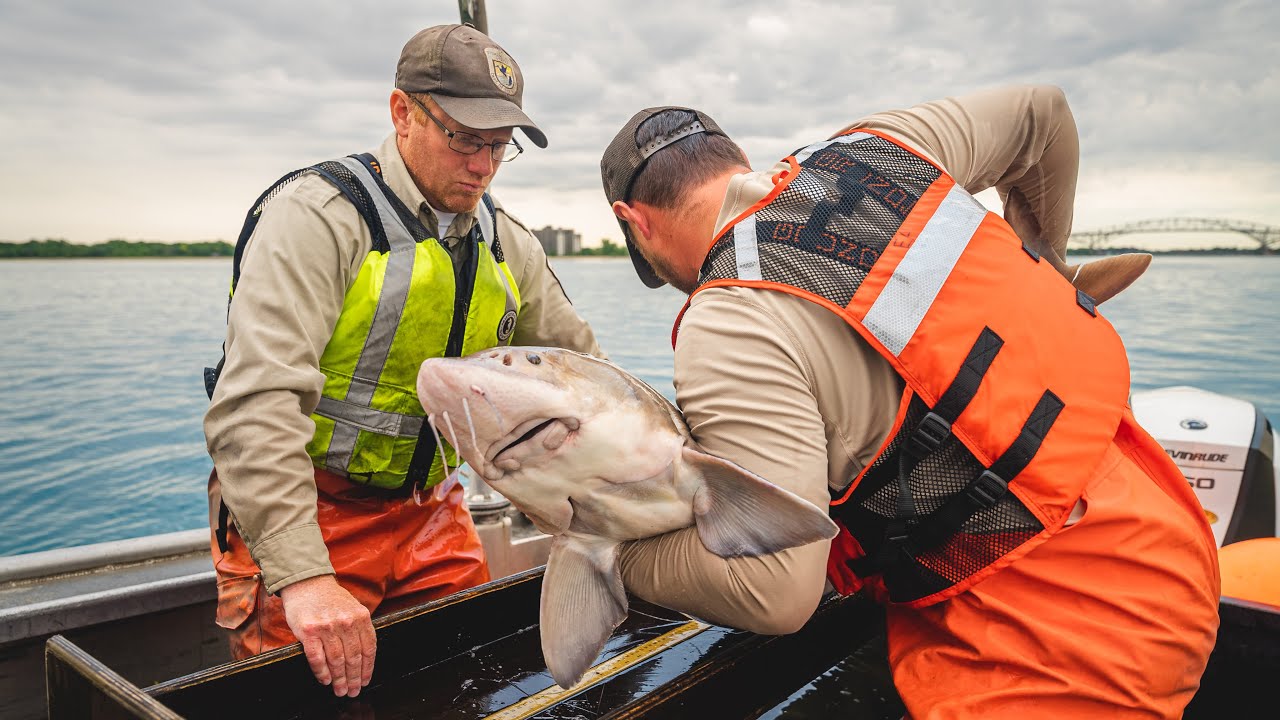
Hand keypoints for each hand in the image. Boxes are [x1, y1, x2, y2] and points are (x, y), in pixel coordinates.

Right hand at [279, 575, 376, 696]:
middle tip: (352, 691)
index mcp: (361, 616)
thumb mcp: (352, 607)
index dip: (368, 668)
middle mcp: (346, 622)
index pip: (369, 648)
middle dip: (354, 678)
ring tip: (340, 690)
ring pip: (336, 661)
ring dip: (339, 679)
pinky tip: (325, 680)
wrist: (306, 582)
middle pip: (353, 658)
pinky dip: (322, 672)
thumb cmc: (329, 597)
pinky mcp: (308, 632)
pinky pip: (317, 658)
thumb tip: (364, 655)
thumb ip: (359, 627)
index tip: (365, 681)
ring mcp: (327, 627)